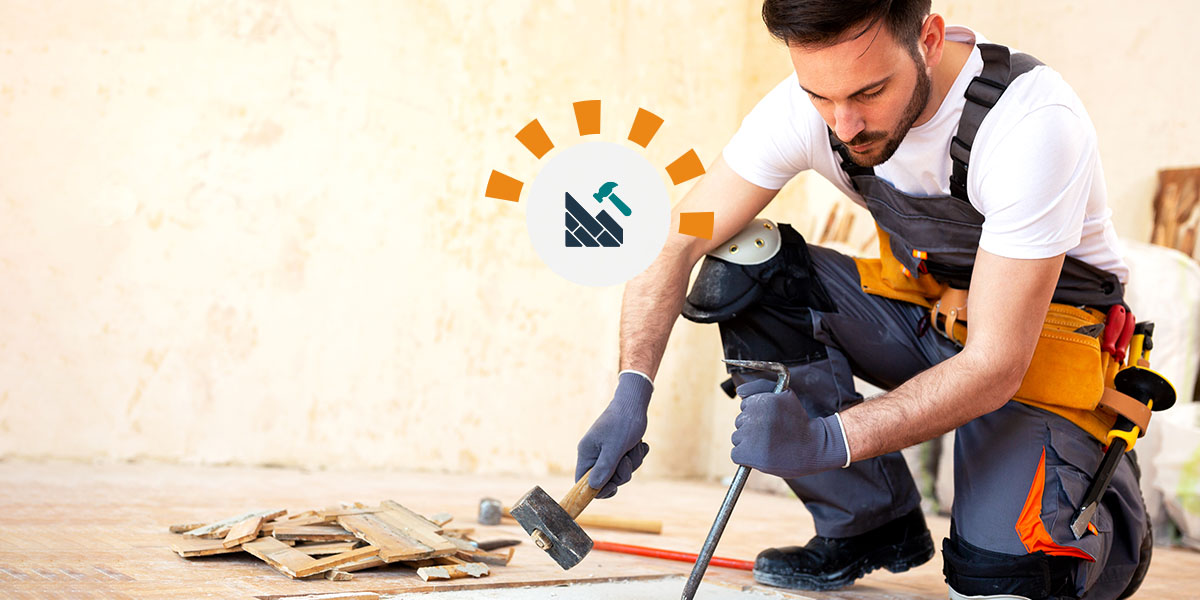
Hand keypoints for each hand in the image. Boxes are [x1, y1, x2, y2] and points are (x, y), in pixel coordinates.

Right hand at [575, 372, 653, 497]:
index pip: (583, 482)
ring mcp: (607, 451)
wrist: (634, 403)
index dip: (598, 489)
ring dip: (632, 462)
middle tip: (627, 459)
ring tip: (635, 447)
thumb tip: (593, 487)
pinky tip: (640, 445)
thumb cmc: (623, 423)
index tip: (614, 486)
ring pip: (620, 472)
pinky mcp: (619, 449)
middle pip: (606, 480)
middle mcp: (594, 454)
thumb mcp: (614, 448)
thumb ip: (604, 468)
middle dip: (621, 473)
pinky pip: (629, 463)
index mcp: (586, 453)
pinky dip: (636, 455)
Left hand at [731, 378, 847, 478]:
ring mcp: (751, 434)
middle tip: (773, 435)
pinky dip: (746, 458)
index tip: (773, 423)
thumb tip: (739, 392)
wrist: (815, 448)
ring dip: (749, 443)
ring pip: (737, 438)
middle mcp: (756, 415)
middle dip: (753, 429)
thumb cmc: (799, 423)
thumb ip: (760, 387)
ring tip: (770, 446)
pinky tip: (763, 456)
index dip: (758, 416)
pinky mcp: (748, 452)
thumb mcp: (785, 396)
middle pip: (740, 422)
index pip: (745, 407)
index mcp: (764, 400)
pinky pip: (736, 454)